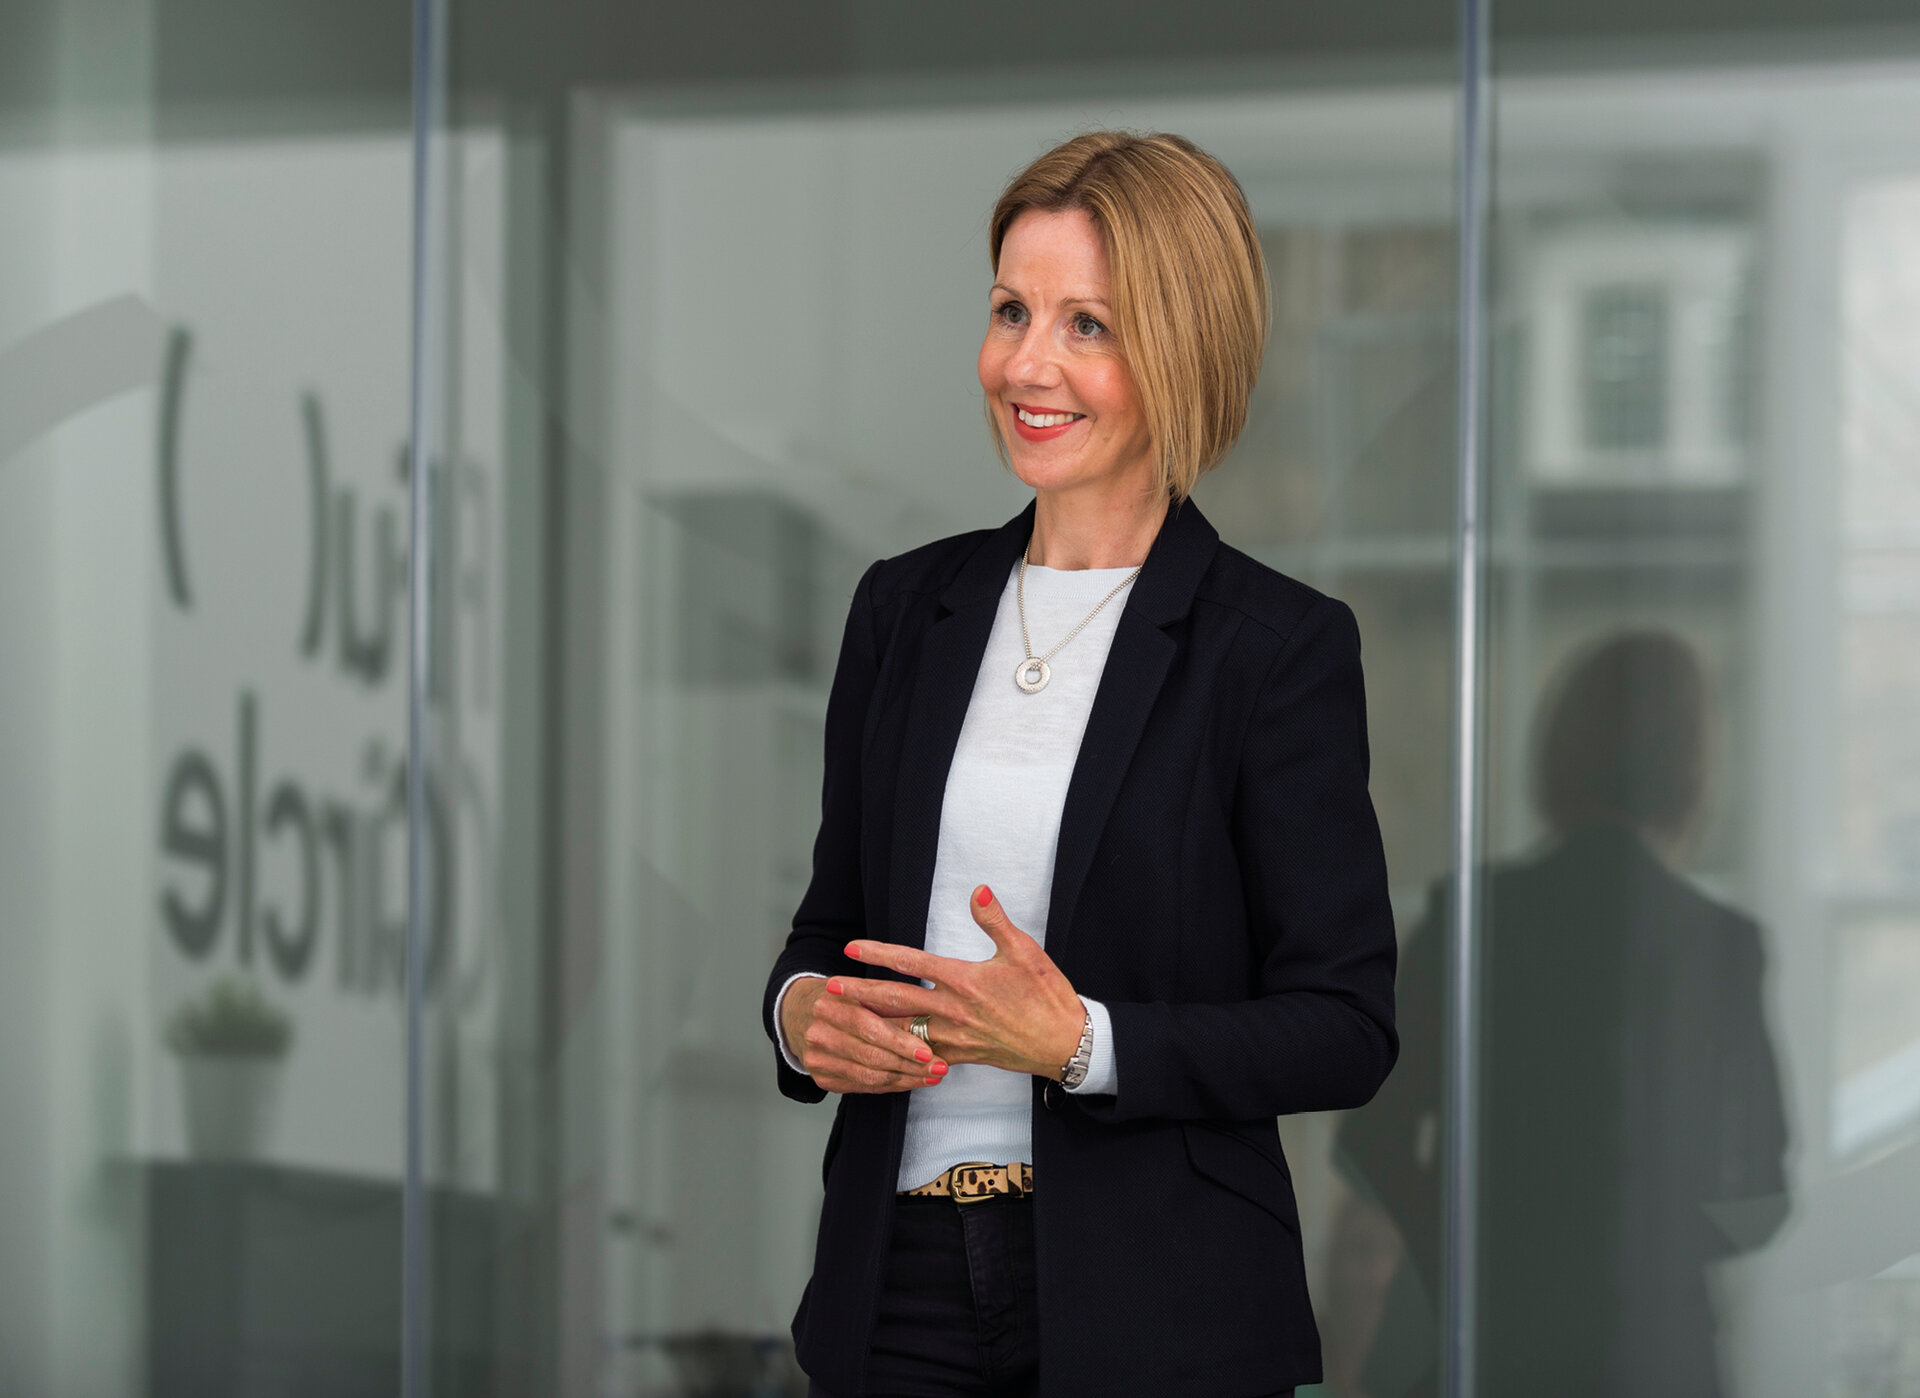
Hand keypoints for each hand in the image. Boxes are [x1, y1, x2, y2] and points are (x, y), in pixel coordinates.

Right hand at [782, 976, 948, 1093]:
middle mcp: (817, 1033)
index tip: (928, 1051)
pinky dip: (889, 1086)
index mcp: (828, 1004)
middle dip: (909, 1065)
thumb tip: (931, 1016)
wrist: (799, 1013)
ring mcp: (816, 1059)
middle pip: (869, 1056)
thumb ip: (890, 1002)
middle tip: (939, 1068)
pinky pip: (861, 1086)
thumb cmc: (841, 998)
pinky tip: (909, 1082)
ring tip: (931, 1077)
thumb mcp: (861, 990)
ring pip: (868, 1075)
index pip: (868, 1027)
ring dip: (904, 1079)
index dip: (900, 1042)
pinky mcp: (820, 1078)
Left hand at [837, 885, 1085, 1078]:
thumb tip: (979, 890)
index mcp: (964, 980)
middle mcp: (953, 1010)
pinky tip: (880, 1049)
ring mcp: (954, 1037)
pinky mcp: (961, 1056)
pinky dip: (898, 1050)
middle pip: (895, 1000)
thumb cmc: (1047, 996)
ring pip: (902, 1030)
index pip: (911, 963)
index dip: (878, 953)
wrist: (1066, 1043)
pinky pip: (920, 1054)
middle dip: (860, 994)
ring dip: (871, 1024)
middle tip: (829, 989)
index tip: (851, 947)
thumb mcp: (1026, 951)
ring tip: (844, 1019)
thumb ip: (996, 921)